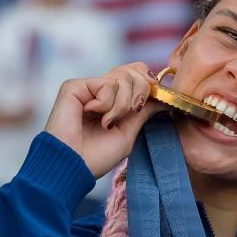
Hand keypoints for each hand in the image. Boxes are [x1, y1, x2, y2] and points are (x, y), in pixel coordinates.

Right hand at [44, 63, 161, 177]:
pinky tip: (91, 115)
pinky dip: (106, 104)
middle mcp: (100, 91)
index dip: (148, 81)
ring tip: (107, 122)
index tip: (153, 98)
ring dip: (122, 105)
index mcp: (113, 101)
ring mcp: (88, 88)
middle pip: (134, 70)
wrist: (74, 166)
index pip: (136, 73)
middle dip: (141, 92)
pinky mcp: (75, 86)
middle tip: (132, 112)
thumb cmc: (97, 156)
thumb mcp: (128, 133)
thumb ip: (143, 111)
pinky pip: (107, 85)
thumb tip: (163, 96)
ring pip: (123, 77)